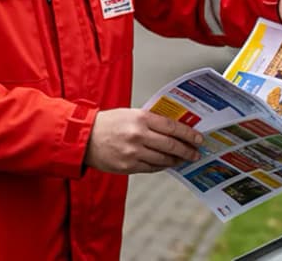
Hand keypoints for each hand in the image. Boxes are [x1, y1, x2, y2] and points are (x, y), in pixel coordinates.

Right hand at [84, 108, 203, 174]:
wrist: (83, 138)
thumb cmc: (107, 124)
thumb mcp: (129, 114)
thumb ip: (150, 121)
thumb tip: (173, 130)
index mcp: (140, 118)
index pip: (172, 127)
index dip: (188, 134)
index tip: (199, 138)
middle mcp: (138, 135)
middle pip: (171, 145)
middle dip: (187, 150)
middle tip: (195, 153)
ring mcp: (133, 152)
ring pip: (163, 160)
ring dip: (176, 160)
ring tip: (182, 160)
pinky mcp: (128, 166)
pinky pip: (151, 168)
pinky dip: (161, 166)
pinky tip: (166, 164)